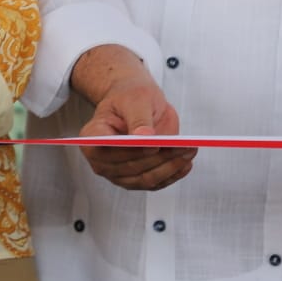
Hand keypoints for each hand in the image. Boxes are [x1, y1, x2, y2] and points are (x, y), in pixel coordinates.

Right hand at [78, 73, 194, 191]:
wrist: (135, 102)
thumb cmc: (130, 97)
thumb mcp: (135, 98)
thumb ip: (139, 118)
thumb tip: (145, 138)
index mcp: (92, 136)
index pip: (107, 149)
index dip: (131, 150)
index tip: (154, 145)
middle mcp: (101, 160)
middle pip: (130, 166)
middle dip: (158, 157)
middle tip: (183, 146)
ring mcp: (118, 173)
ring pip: (145, 178)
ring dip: (169, 167)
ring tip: (189, 151)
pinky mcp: (135, 179)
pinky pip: (155, 183)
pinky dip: (172, 174)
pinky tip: (185, 163)